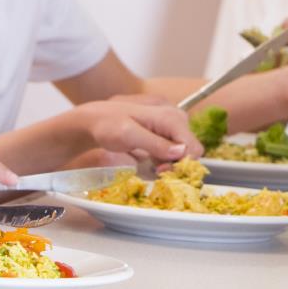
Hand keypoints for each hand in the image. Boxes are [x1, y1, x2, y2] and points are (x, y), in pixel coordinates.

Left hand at [73, 99, 201, 160]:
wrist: (94, 120)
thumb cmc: (108, 125)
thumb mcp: (128, 135)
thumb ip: (155, 143)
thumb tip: (181, 152)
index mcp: (169, 117)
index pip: (193, 147)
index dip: (181, 163)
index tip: (161, 171)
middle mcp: (175, 117)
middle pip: (191, 149)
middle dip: (176, 164)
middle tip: (155, 170)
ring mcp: (171, 124)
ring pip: (183, 151)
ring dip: (170, 163)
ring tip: (150, 165)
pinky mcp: (165, 130)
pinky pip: (174, 149)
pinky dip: (165, 159)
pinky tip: (150, 160)